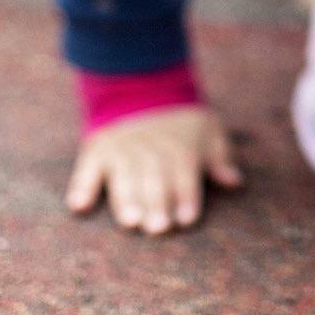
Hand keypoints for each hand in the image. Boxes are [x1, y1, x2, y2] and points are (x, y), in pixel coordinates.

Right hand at [65, 104, 242, 234]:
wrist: (142, 86)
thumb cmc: (182, 121)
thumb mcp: (209, 131)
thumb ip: (220, 158)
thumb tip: (235, 182)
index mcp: (180, 148)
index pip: (185, 176)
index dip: (186, 197)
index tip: (187, 220)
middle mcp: (151, 151)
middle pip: (155, 181)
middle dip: (157, 204)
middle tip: (158, 228)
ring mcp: (122, 151)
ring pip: (124, 178)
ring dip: (127, 200)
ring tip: (130, 222)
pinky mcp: (97, 150)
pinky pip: (87, 169)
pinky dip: (82, 186)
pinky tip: (79, 205)